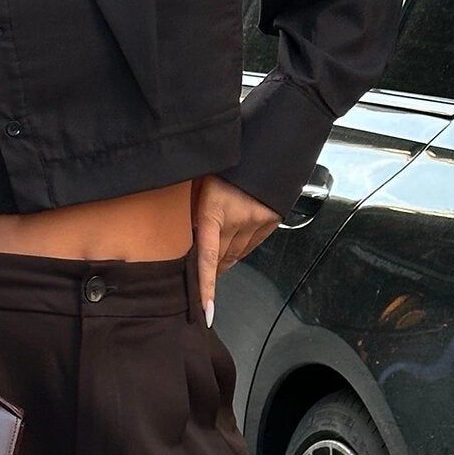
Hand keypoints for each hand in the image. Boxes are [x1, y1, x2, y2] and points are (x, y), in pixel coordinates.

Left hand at [193, 175, 279, 327]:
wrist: (266, 142)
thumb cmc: (224, 160)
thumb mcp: (198, 181)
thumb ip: (191, 208)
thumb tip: (181, 232)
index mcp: (214, 211)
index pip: (208, 258)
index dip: (207, 288)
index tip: (206, 312)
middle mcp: (238, 219)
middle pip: (222, 260)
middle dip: (210, 270)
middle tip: (198, 276)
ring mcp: (258, 221)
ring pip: (238, 254)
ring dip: (225, 260)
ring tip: (214, 258)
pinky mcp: (271, 219)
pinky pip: (253, 244)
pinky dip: (240, 248)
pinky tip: (233, 242)